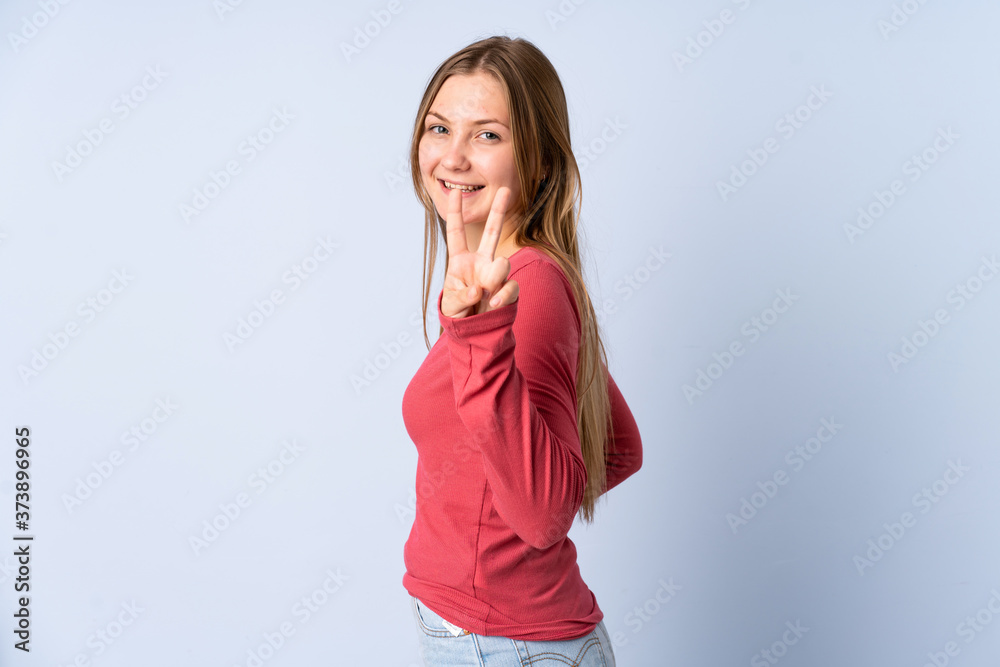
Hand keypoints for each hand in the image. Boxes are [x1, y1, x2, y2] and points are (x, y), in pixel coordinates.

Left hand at [441, 186, 519, 318]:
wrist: (474, 332)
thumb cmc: (458, 314)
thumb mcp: (450, 305)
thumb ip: (462, 296)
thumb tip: (479, 290)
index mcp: (460, 261)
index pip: (457, 232)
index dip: (455, 212)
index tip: (453, 192)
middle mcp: (480, 263)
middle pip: (492, 231)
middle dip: (499, 210)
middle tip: (505, 189)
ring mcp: (496, 275)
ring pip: (502, 263)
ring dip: (495, 277)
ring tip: (486, 292)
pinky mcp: (508, 289)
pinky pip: (511, 287)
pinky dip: (502, 296)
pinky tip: (493, 304)